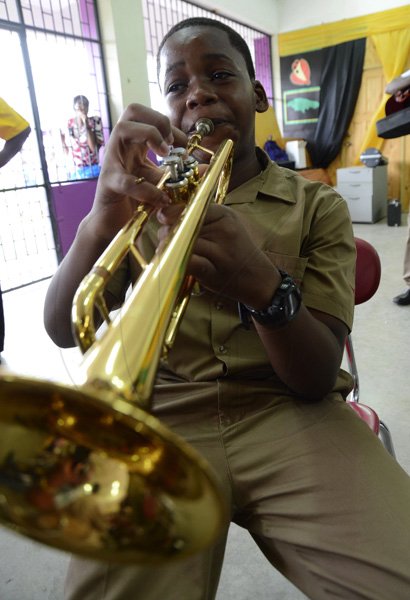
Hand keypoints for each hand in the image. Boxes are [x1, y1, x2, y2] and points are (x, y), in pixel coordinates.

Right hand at [86, 103, 187, 240]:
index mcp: (133, 143)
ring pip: (123, 128)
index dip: (170, 125)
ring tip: (164, 154)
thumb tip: (204, 167)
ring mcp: (111, 162)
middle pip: (132, 110)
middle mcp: (120, 147)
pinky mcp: (108, 184)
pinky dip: (147, 188)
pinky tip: (161, 198)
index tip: (183, 145)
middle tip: (170, 143)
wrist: (110, 224)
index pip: (148, 116)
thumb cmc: (133, 200)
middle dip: (158, 120)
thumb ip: (177, 173)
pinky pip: (126, 180)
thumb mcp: (159, 182)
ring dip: (149, 135)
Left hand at [157, 203, 279, 305]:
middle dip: (168, 232)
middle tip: (165, 240)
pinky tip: (171, 262)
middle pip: (185, 224)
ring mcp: (220, 250)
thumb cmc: (237, 254)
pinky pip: (189, 260)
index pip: (193, 206)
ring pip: (183, 241)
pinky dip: (176, 260)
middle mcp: (224, 229)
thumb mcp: (224, 228)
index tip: (163, 218)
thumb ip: (201, 220)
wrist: (259, 280)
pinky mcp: (213, 270)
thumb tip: (165, 215)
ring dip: (169, 247)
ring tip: (167, 253)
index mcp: (225, 215)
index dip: (173, 212)